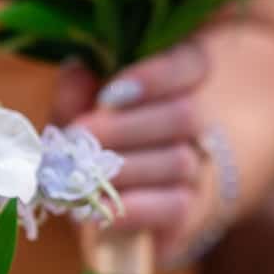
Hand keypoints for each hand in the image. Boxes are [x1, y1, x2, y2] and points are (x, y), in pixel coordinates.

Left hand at [53, 42, 214, 253]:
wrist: (108, 203)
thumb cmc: (91, 144)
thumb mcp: (75, 112)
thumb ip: (75, 92)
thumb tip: (77, 72)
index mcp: (177, 83)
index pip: (192, 63)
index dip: (159, 74)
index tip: (112, 91)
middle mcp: (198, 122)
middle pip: (185, 115)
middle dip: (125, 127)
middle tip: (80, 136)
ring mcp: (198, 169)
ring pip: (179, 161)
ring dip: (125, 168)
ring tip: (83, 175)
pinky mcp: (188, 211)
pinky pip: (175, 206)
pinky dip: (135, 207)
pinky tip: (99, 208)